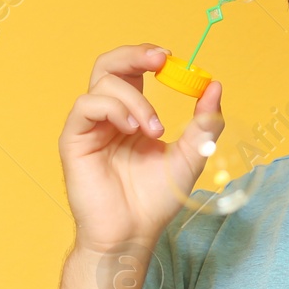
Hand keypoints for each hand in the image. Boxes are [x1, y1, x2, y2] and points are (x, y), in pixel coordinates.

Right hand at [59, 43, 223, 256]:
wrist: (133, 233)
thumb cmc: (156, 199)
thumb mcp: (191, 155)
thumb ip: (203, 122)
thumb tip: (215, 86)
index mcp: (131, 115)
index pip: (133, 71)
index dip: (147, 56)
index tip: (171, 59)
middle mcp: (108, 116)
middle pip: (109, 64)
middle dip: (134, 54)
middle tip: (161, 60)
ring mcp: (90, 127)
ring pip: (103, 83)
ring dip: (135, 99)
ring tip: (152, 128)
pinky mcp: (74, 140)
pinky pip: (86, 105)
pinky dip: (113, 108)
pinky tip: (131, 129)